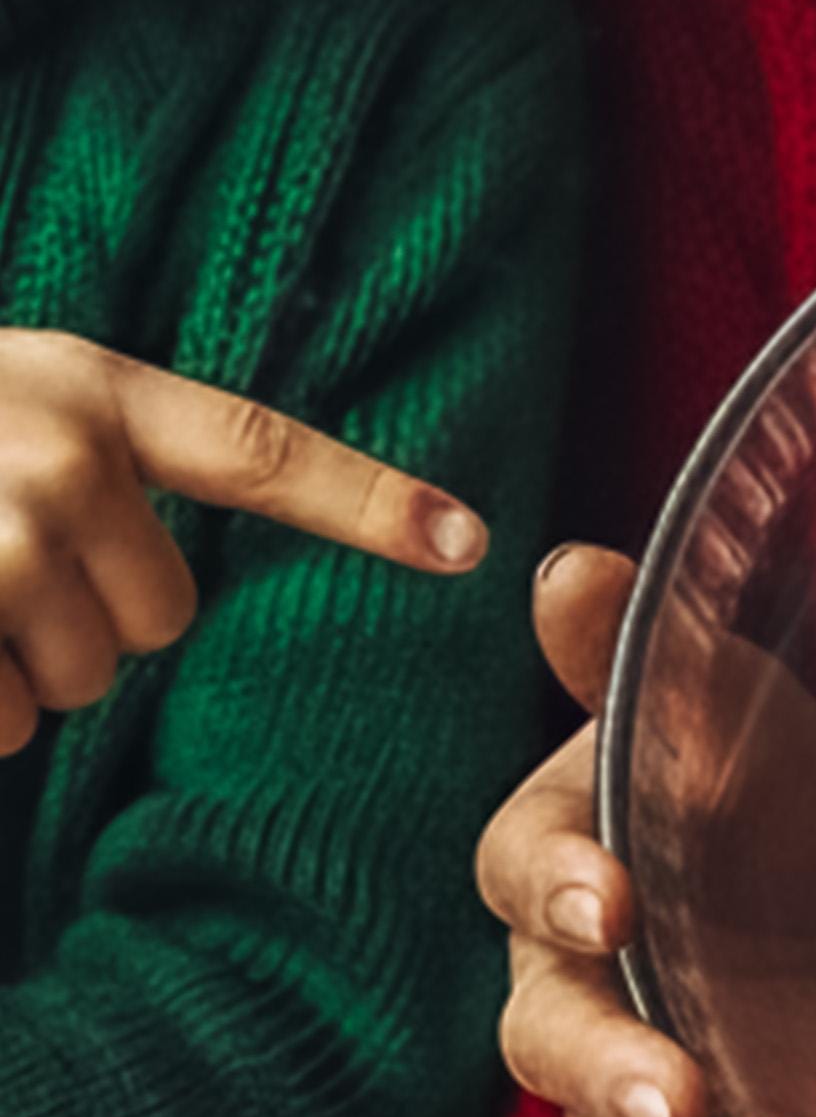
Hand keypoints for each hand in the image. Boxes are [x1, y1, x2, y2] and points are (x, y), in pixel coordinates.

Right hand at [0, 327, 486, 752]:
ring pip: (81, 680)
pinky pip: (5, 724)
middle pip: (165, 616)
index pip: (260, 454)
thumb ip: (92, 454)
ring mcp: (5, 541)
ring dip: (17, 667)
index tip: (467, 539)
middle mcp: (65, 459)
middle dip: (88, 621)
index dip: (369, 501)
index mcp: (89, 391)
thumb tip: (180, 572)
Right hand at [476, 545, 815, 1116]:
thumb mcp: (727, 708)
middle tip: (683, 1094)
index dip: (560, 884)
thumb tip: (564, 564)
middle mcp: (581, 993)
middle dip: (613, 1073)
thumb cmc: (756, 800)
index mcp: (575, 865)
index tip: (611, 901)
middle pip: (553, 1041)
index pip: (525, 871)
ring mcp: (643, 1099)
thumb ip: (641, 660)